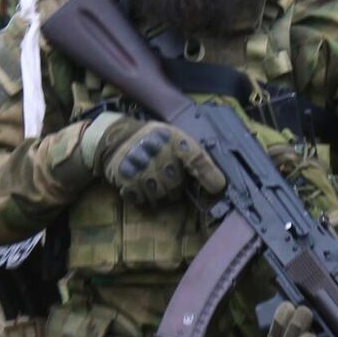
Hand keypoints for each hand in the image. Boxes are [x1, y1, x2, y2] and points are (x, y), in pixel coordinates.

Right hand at [96, 119, 225, 205]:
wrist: (118, 137)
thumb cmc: (155, 142)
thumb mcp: (177, 140)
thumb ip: (197, 159)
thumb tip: (219, 185)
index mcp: (173, 138)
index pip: (195, 157)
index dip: (207, 174)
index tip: (217, 187)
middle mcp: (157, 150)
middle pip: (176, 185)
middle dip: (174, 185)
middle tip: (167, 175)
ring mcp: (140, 165)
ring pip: (160, 195)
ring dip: (159, 192)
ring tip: (153, 178)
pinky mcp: (125, 178)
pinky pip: (142, 199)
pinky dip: (143, 196)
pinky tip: (140, 183)